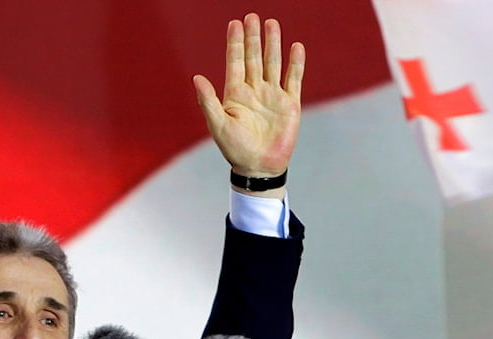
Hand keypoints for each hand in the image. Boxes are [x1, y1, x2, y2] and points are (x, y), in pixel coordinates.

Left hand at [193, 13, 304, 185]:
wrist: (259, 168)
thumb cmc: (235, 149)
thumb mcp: (218, 125)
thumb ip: (208, 101)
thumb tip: (196, 78)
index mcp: (235, 94)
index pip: (235, 62)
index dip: (235, 43)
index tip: (235, 23)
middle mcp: (254, 91)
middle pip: (254, 58)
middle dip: (253, 38)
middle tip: (253, 16)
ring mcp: (272, 96)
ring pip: (273, 64)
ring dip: (272, 44)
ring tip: (272, 24)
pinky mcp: (289, 104)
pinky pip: (293, 79)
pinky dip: (295, 63)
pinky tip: (295, 47)